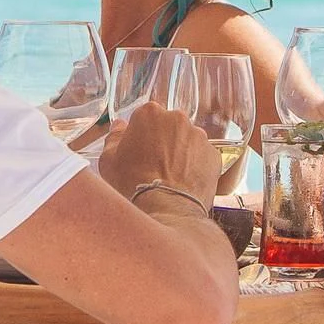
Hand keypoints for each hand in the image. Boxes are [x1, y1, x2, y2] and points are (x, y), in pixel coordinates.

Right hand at [97, 102, 214, 202]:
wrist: (165, 209)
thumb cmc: (134, 184)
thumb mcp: (109, 160)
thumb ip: (114, 137)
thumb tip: (119, 128)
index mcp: (149, 114)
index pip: (145, 117)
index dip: (141, 134)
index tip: (139, 149)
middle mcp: (177, 119)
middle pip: (169, 125)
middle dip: (163, 140)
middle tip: (153, 164)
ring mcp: (198, 136)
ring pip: (187, 140)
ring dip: (180, 152)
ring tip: (170, 176)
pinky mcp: (213, 155)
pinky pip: (203, 156)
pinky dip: (195, 166)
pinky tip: (184, 182)